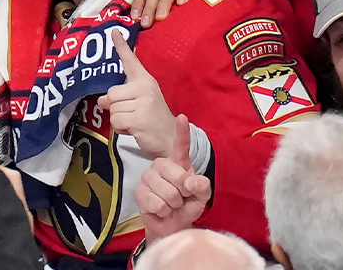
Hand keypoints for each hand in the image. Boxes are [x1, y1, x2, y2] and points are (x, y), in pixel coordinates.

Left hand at [97, 31, 179, 156]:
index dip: (121, 46)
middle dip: (116, 107)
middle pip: (111, 93)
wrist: (172, 140)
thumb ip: (120, 98)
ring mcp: (143, 102)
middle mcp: (145, 88)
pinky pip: (115, 120)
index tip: (113, 31)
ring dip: (119, 119)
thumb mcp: (138, 104)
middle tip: (133, 115)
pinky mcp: (140, 118)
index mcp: (145, 81)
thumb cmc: (153, 120)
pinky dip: (120, 128)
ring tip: (135, 122)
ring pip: (112, 109)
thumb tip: (101, 100)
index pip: (131, 61)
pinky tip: (134, 129)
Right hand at [134, 114, 209, 240]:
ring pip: (167, 192)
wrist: (172, 225)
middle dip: (183, 193)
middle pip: (177, 176)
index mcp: (178, 163)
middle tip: (181, 198)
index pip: (181, 145)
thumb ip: (202, 186)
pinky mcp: (139, 192)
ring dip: (173, 204)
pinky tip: (161, 210)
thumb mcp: (202, 196)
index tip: (182, 117)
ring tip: (171, 205)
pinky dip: (163, 212)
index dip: (182, 132)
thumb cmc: (187, 206)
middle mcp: (161, 166)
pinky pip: (157, 203)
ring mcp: (148, 177)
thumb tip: (188, 182)